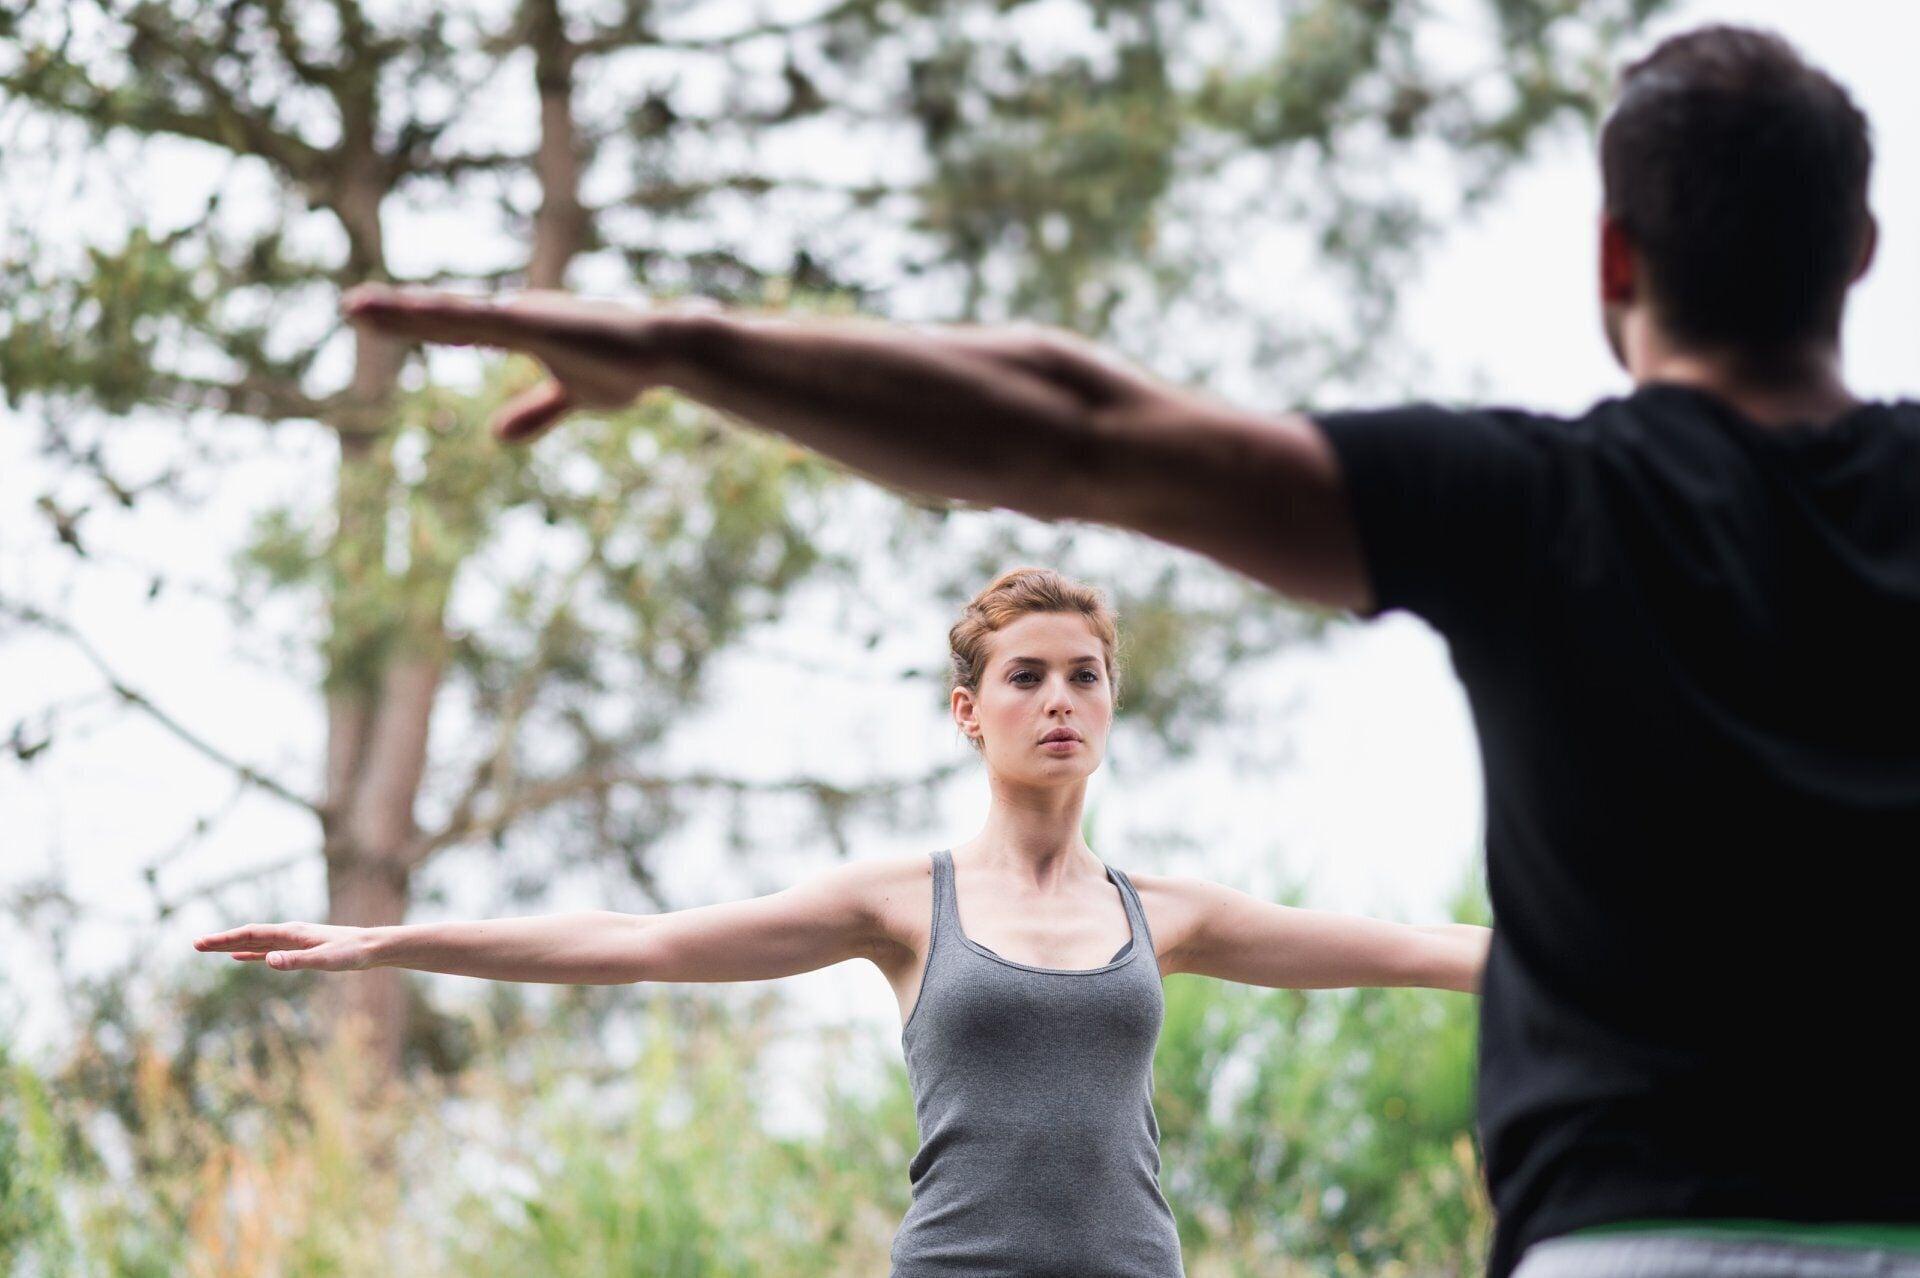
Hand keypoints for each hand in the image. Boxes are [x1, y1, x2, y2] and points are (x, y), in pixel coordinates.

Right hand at [193, 921, 383, 971]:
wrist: (373, 948)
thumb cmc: (351, 953)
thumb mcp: (323, 960)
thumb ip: (295, 961)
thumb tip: (267, 960)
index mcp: (291, 933)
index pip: (250, 934)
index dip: (224, 939)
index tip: (201, 943)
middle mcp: (289, 933)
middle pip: (248, 935)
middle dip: (221, 940)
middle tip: (195, 945)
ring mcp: (294, 941)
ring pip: (256, 942)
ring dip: (232, 945)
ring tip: (210, 949)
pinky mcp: (300, 949)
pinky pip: (268, 950)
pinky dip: (251, 953)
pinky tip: (241, 958)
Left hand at [341, 284, 673, 442]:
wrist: (665, 349)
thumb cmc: (627, 367)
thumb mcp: (574, 398)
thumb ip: (536, 412)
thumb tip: (497, 435)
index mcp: (516, 328)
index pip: (452, 326)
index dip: (412, 322)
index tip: (369, 318)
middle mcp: (513, 315)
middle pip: (443, 316)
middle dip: (395, 314)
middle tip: (349, 309)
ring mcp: (524, 316)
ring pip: (453, 315)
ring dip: (406, 312)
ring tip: (360, 308)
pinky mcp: (540, 325)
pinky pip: (486, 322)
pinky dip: (450, 317)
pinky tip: (422, 311)